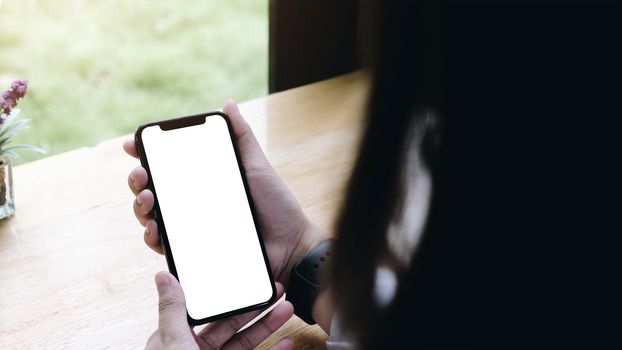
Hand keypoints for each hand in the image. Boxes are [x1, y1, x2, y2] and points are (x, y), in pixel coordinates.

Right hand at [124, 100, 328, 286]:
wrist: (290, 244)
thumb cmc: (276, 204)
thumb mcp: (257, 165)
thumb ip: (242, 136)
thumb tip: (228, 104)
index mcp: (203, 181)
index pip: (166, 166)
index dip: (145, 154)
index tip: (133, 144)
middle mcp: (192, 203)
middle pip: (152, 190)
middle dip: (137, 180)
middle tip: (141, 176)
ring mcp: (191, 227)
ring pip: (151, 216)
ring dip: (139, 206)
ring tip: (148, 199)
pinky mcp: (194, 251)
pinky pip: (165, 245)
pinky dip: (152, 236)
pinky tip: (154, 229)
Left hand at [146, 271, 293, 349]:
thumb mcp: (172, 341)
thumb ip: (173, 310)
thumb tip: (164, 276)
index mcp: (178, 341)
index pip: (206, 311)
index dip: (228, 296)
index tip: (246, 283)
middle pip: (232, 325)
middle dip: (256, 308)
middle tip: (275, 292)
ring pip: (247, 343)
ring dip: (268, 326)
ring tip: (287, 310)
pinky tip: (286, 343)